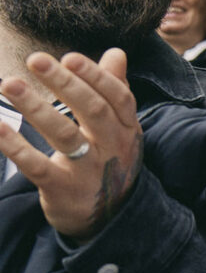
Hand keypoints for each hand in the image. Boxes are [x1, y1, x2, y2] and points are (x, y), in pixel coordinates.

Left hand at [0, 49, 142, 239]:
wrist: (110, 220)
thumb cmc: (109, 162)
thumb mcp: (120, 129)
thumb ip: (115, 90)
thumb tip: (116, 53)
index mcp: (127, 128)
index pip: (117, 97)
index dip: (95, 77)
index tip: (69, 57)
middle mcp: (113, 147)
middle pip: (92, 111)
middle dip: (64, 83)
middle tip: (35, 59)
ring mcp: (89, 170)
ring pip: (64, 135)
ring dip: (36, 107)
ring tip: (9, 84)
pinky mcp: (64, 190)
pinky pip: (37, 166)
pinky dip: (16, 147)